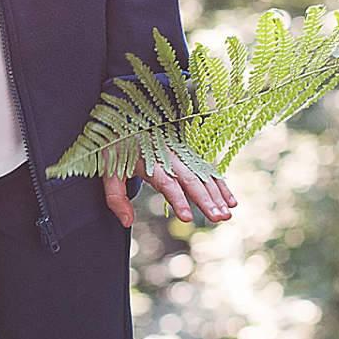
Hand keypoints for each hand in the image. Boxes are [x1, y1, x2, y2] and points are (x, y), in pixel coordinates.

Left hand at [104, 159, 237, 229]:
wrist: (124, 117)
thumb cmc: (115, 146)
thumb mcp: (108, 171)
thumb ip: (116, 198)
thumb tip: (127, 222)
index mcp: (149, 161)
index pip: (167, 183)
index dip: (178, 200)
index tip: (188, 218)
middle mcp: (169, 157)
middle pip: (191, 180)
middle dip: (207, 200)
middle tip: (219, 218)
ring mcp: (181, 154)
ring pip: (203, 175)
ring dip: (217, 195)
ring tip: (227, 214)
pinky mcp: (187, 154)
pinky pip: (207, 169)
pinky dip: (220, 184)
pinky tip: (230, 200)